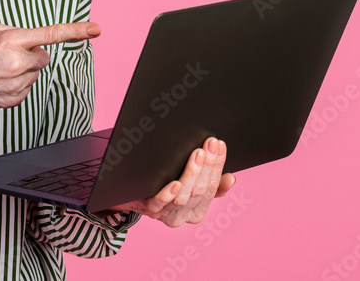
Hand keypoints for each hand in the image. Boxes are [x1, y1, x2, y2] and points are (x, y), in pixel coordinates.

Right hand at [0, 22, 100, 137]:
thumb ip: (14, 32)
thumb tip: (30, 41)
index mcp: (11, 41)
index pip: (51, 35)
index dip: (76, 31)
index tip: (96, 30)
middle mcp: (17, 63)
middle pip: (44, 55)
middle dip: (32, 53)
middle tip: (8, 54)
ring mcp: (17, 84)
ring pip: (35, 72)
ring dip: (23, 68)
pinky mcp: (15, 99)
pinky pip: (27, 86)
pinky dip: (17, 82)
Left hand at [101, 137, 236, 226]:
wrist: (128, 194)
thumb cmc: (162, 185)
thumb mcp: (189, 185)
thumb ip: (212, 185)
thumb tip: (231, 179)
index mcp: (197, 211)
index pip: (213, 188)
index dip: (218, 166)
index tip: (220, 145)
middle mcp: (183, 216)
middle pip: (200, 190)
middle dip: (208, 165)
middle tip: (211, 143)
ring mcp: (165, 214)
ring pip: (184, 196)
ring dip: (192, 173)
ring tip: (198, 153)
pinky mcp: (148, 209)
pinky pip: (160, 204)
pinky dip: (169, 193)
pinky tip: (175, 183)